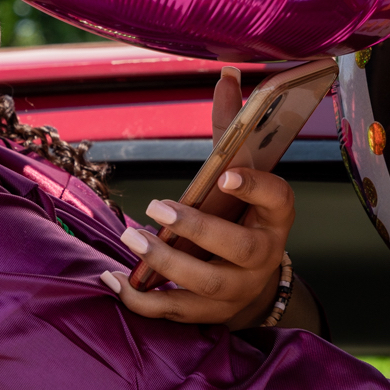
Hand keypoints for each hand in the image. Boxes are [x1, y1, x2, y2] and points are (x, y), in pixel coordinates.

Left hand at [100, 67, 295, 329]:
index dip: (254, 186)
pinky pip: (175, 312)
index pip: (277, 198)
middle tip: (156, 208)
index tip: (224, 173)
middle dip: (197, 228)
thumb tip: (224, 73)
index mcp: (276, 215)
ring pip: (206, 284)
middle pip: (237, 248)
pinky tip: (113, 278)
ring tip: (131, 238)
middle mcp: (263, 255)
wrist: (252, 280)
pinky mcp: (210, 315)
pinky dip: (141, 300)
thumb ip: (230, 128)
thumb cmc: (239, 213)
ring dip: (165, 264)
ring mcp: (238, 289)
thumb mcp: (240, 171)